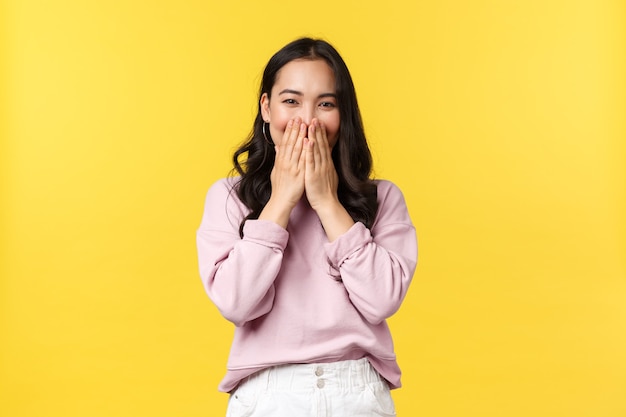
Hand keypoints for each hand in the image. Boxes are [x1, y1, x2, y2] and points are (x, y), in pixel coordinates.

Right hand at [259, 118, 306, 227]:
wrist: (281, 201)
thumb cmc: (280, 188)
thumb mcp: (276, 171)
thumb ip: (278, 158)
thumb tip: (278, 147)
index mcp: (281, 161)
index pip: (285, 143)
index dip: (289, 131)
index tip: (293, 121)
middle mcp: (286, 163)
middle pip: (291, 143)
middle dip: (295, 130)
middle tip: (299, 118)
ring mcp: (292, 168)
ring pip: (297, 149)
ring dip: (301, 136)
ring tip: (304, 125)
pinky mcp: (299, 175)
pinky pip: (303, 160)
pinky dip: (306, 150)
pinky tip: (309, 142)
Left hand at [304, 119, 354, 240]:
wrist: (327, 203)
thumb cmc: (324, 191)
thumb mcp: (324, 174)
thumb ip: (322, 165)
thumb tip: (321, 158)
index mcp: (325, 164)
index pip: (323, 145)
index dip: (320, 134)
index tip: (318, 123)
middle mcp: (324, 164)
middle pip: (321, 144)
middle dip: (318, 131)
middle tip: (315, 118)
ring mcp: (320, 168)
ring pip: (317, 149)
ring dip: (315, 136)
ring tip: (312, 124)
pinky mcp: (314, 174)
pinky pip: (311, 160)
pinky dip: (310, 150)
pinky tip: (309, 141)